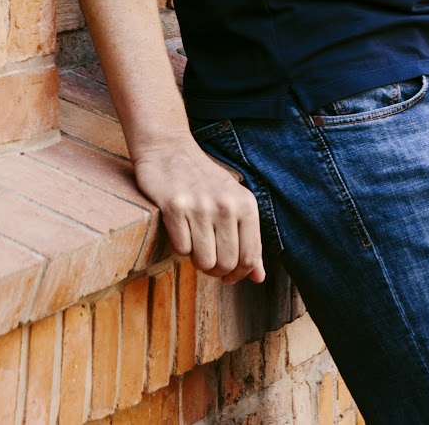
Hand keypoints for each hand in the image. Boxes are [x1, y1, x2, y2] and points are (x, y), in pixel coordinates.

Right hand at [131, 140, 265, 284]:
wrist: (168, 149)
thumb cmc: (203, 180)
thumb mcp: (233, 203)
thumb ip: (248, 239)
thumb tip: (259, 278)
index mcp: (246, 204)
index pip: (250, 257)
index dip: (239, 275)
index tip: (228, 276)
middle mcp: (226, 204)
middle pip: (226, 263)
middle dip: (215, 270)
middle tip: (207, 260)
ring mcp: (200, 205)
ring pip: (204, 261)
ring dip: (197, 261)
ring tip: (194, 245)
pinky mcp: (174, 207)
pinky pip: (181, 249)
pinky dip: (179, 247)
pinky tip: (180, 230)